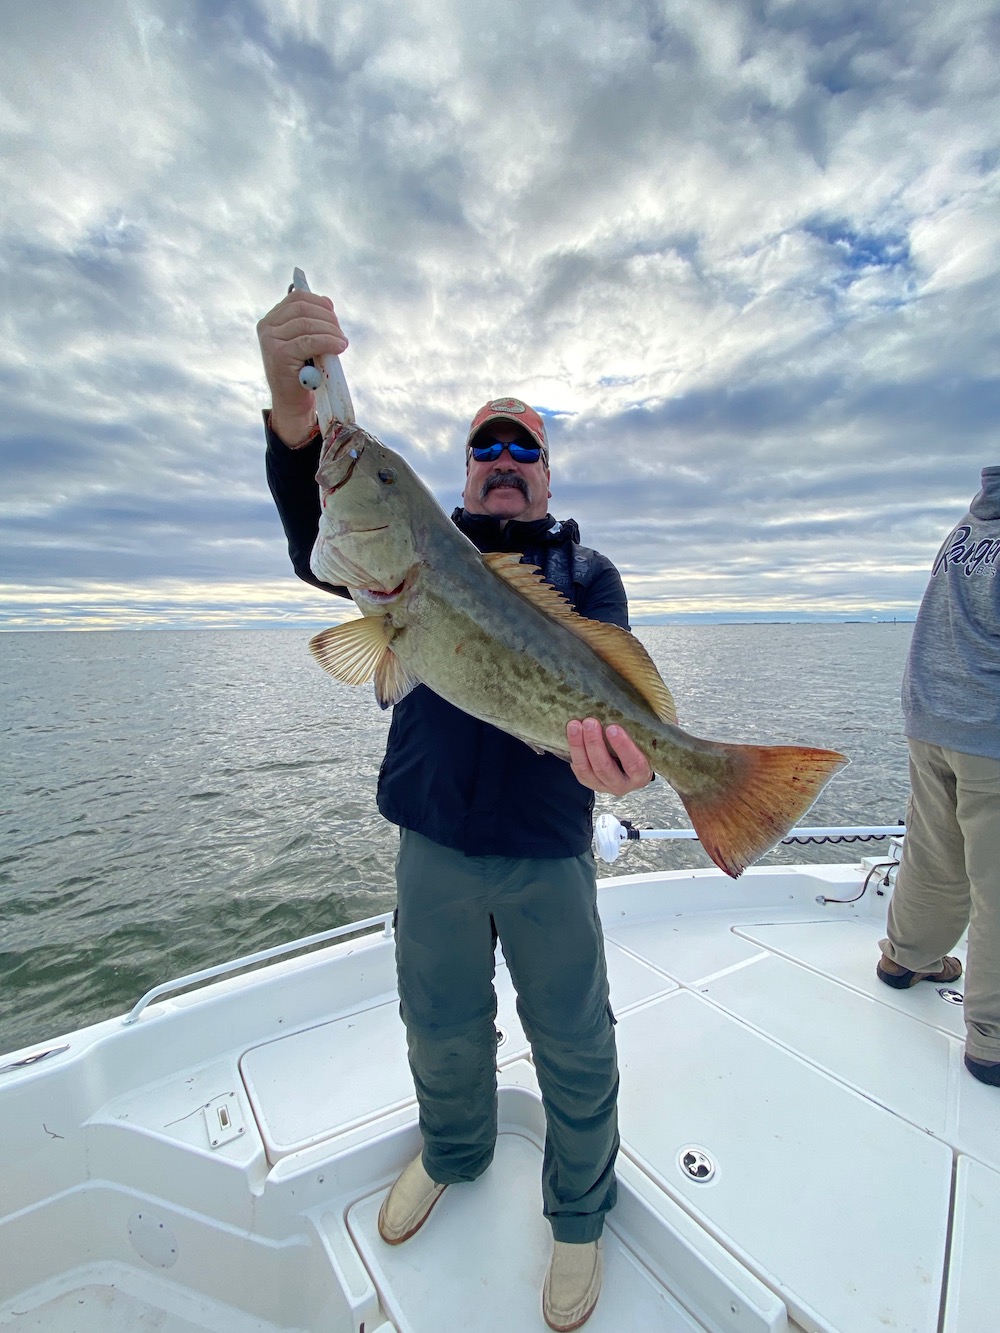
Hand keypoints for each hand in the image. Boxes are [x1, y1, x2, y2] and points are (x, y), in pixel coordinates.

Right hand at [256, 289, 348, 445]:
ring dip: (331, 331)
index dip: (319, 303)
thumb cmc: (301, 372)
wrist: (291, 402)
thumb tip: (327, 301)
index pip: (297, 298)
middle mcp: (267, 327)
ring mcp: (270, 340)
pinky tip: (340, 347)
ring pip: (307, 324)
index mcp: (271, 320)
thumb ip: (311, 322)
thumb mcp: (305, 343)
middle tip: (341, 334)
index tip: (334, 315)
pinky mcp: (279, 354)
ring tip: (342, 342)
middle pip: (303, 308)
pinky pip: (309, 341)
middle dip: (328, 318)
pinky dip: (328, 341)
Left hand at [566, 718, 654, 795]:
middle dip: (594, 743)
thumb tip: (620, 708)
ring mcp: (602, 786)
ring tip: (574, 725)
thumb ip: (634, 733)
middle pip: (604, 767)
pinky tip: (571, 734)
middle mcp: (621, 785)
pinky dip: (573, 751)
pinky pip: (577, 769)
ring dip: (578, 745)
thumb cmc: (638, 751)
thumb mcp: (642, 745)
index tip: (613, 728)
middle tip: (590, 722)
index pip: (633, 764)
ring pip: (586, 769)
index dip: (623, 746)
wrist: (629, 768)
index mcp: (640, 775)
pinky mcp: (588, 782)